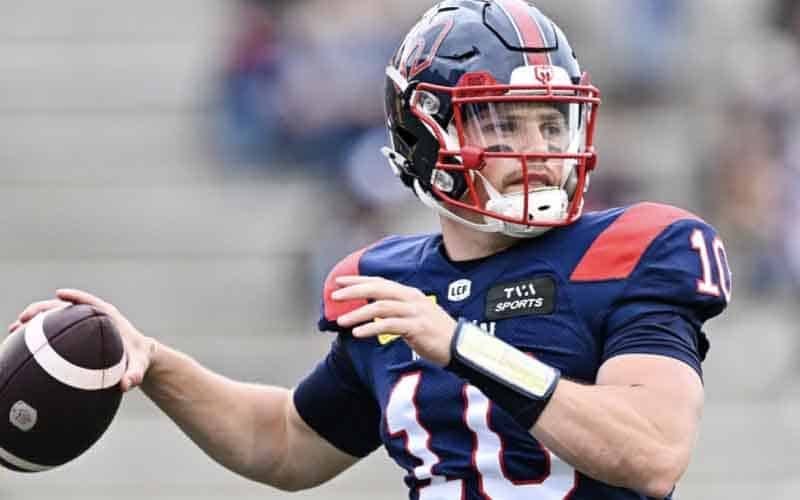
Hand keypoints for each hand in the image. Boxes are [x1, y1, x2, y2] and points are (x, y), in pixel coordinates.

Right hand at [7, 289, 156, 392]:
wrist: (138, 358)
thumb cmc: (138, 359)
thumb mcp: (139, 366)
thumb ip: (135, 374)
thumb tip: (126, 385)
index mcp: (109, 317)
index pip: (90, 302)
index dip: (75, 297)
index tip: (59, 295)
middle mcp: (92, 317)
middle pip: (65, 307)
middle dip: (43, 309)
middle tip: (24, 318)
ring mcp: (81, 325)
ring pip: (54, 318)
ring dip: (34, 321)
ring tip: (14, 330)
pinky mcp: (75, 335)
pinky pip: (54, 331)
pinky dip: (38, 335)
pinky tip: (19, 345)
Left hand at [332, 276, 456, 365]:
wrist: (459, 346)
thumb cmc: (436, 334)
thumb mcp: (416, 316)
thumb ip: (397, 311)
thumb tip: (375, 312)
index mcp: (410, 294)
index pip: (380, 282)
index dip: (359, 280)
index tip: (340, 282)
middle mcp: (412, 299)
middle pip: (377, 289)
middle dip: (354, 291)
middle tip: (334, 296)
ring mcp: (415, 312)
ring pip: (380, 307)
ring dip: (358, 314)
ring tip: (341, 321)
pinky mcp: (416, 327)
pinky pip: (388, 325)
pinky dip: (371, 328)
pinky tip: (358, 333)